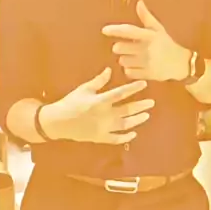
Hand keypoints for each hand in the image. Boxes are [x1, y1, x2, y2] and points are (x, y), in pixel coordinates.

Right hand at [40, 67, 154, 143]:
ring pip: (125, 125)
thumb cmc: (71, 103)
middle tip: (152, 102)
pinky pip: (116, 139)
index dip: (133, 88)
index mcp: (100, 101)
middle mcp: (104, 116)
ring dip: (137, 120)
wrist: (58, 122)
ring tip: (146, 115)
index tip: (144, 83)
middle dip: (141, 106)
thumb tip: (110, 70)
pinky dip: (126, 137)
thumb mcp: (84, 89)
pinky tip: (133, 133)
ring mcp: (103, 128)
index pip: (121, 93)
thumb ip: (98, 81)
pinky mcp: (100, 138)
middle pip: (127, 110)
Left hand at [102, 0, 190, 82]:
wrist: (181, 63)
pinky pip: (128, 72)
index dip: (115, 30)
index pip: (128, 31)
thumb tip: (139, 2)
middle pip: (119, 48)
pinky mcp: (147, 74)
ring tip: (134, 57)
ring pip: (122, 61)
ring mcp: (147, 62)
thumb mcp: (158, 29)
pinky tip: (137, 66)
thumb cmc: (166, 44)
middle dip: (120, 47)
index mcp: (149, 35)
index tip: (104, 30)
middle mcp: (147, 48)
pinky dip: (130, 70)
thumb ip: (146, 17)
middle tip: (126, 47)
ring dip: (125, 59)